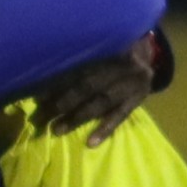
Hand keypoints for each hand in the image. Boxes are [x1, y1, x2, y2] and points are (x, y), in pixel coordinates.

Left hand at [29, 24, 172, 143]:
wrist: (149, 52)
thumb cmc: (114, 47)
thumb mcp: (98, 44)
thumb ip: (78, 57)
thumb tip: (43, 79)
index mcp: (108, 44)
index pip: (78, 66)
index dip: (56, 82)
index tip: (37, 97)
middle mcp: (122, 62)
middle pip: (88, 85)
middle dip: (62, 102)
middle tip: (40, 118)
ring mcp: (133, 81)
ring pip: (101, 102)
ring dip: (78, 117)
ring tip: (57, 130)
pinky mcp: (139, 97)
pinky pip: (121, 114)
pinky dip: (105, 128)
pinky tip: (91, 142)